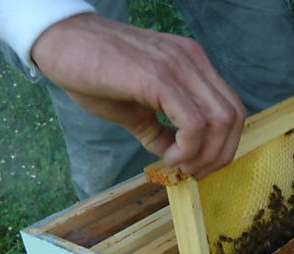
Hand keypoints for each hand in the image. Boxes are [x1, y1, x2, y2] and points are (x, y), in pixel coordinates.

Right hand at [32, 13, 245, 178]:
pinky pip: (194, 122)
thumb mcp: (135, 109)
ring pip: (220, 121)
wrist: (59, 41)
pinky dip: (188, 148)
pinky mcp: (158, 77)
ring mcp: (178, 66)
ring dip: (204, 154)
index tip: (199, 166)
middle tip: (193, 171)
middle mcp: (193, 61)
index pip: (232, 108)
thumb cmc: (92, 70)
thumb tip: (175, 158)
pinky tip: (168, 155)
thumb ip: (160, 132)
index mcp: (193, 64)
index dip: (224, 145)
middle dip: (219, 155)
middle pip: (234, 117)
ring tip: (178, 163)